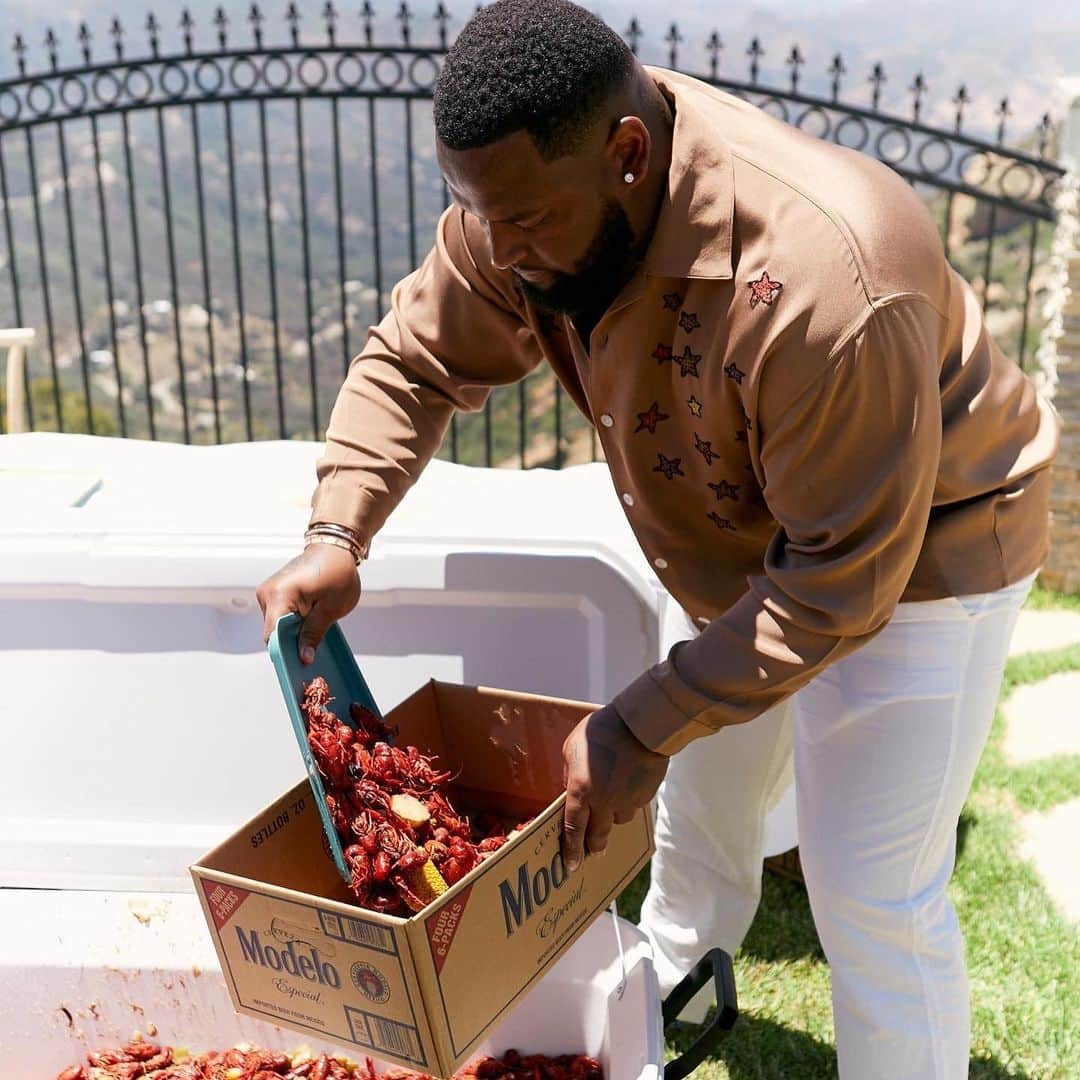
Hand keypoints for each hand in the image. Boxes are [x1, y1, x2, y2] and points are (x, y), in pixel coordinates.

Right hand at [256, 543, 361, 662]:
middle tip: (313, 648)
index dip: (285, 652)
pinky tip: (309, 619)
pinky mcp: (274, 591)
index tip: (298, 664)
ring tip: (315, 626)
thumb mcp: (331, 609)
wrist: (335, 548)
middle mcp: (267, 593)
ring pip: (276, 624)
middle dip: (291, 642)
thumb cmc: (337, 573)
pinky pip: (279, 614)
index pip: (272, 635)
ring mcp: (268, 591)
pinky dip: (292, 620)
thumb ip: (313, 634)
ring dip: (293, 630)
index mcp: (279, 595)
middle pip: (273, 632)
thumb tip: (303, 657)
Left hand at [561, 704, 668, 872]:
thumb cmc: (600, 732)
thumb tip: (570, 790)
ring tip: (610, 804)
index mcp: (581, 791)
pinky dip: (627, 801)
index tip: (570, 865)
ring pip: (617, 821)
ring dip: (611, 818)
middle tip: (591, 852)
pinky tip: (627, 784)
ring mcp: (626, 801)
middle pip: (597, 836)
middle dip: (592, 847)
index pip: (573, 829)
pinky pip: (633, 806)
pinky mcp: (644, 796)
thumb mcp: (571, 748)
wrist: (640, 726)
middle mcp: (603, 802)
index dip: (571, 850)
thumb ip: (569, 774)